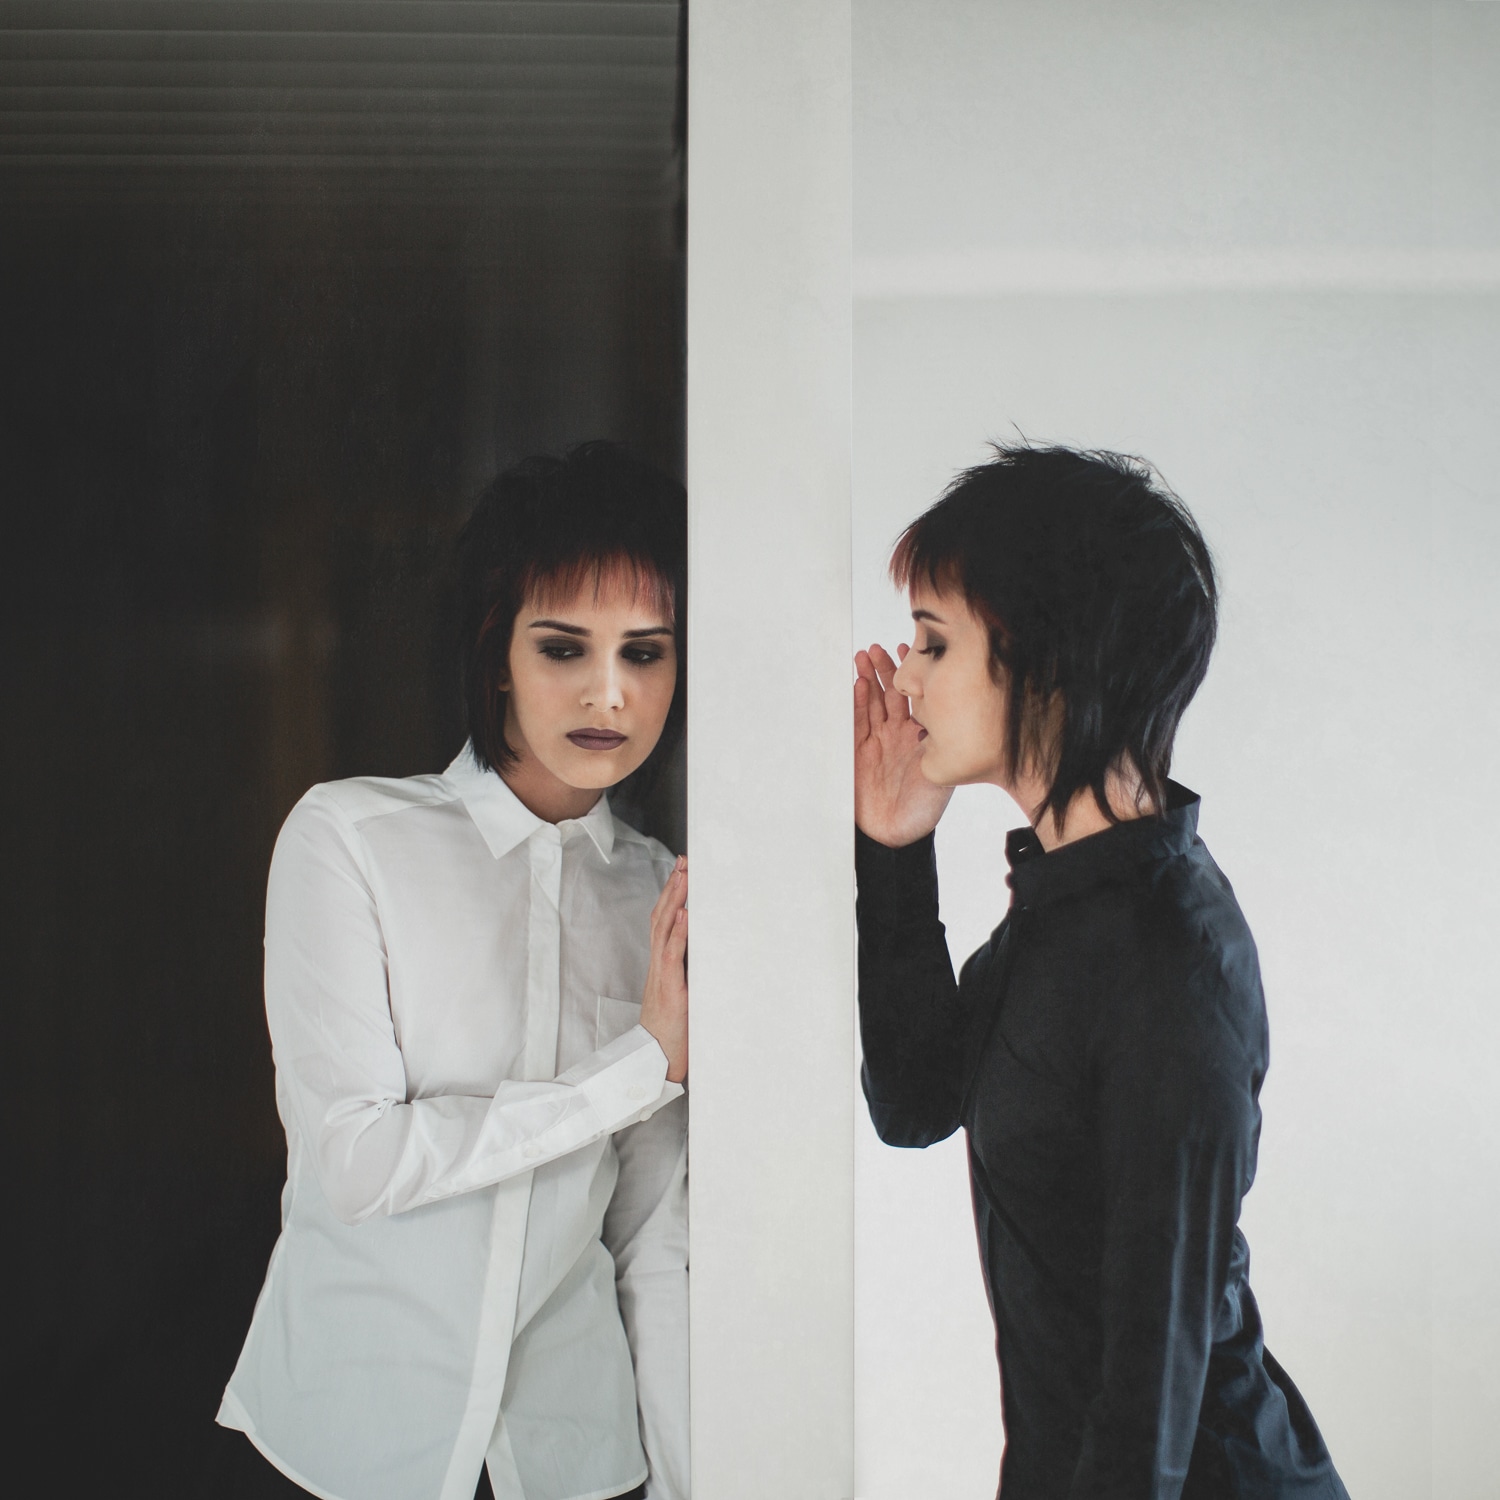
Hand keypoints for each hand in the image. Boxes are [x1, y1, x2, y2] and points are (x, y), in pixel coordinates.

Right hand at [640, 856, 687, 1082]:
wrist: (656, 1062)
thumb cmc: (673, 1033)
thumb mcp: (685, 996)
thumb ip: (693, 975)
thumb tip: (712, 956)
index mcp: (663, 966)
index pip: (664, 922)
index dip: (671, 896)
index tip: (682, 873)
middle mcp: (659, 965)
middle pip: (662, 917)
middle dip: (673, 887)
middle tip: (684, 862)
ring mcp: (662, 975)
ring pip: (664, 929)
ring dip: (675, 900)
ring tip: (685, 876)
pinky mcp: (669, 989)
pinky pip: (672, 955)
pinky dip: (679, 932)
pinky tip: (686, 914)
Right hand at [854, 642, 953, 846]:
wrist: (894, 836)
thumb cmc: (921, 809)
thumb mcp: (940, 773)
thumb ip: (940, 745)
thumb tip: (946, 712)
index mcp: (921, 735)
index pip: (916, 696)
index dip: (913, 673)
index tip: (910, 648)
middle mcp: (898, 733)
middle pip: (891, 693)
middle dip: (885, 669)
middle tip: (878, 648)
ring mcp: (876, 740)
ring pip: (871, 702)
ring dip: (868, 679)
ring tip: (863, 656)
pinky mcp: (856, 751)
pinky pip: (856, 721)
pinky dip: (856, 702)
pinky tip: (857, 684)